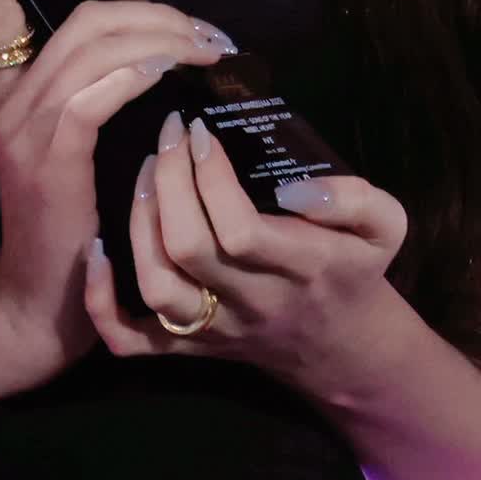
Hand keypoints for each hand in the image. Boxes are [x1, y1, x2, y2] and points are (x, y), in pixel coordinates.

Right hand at [0, 0, 235, 382]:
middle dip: (151, 8)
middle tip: (206, 28)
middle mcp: (6, 97)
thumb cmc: (66, 232)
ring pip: (94, 43)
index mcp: (4, 88)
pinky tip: (175, 73)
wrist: (36, 310)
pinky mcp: (50, 157)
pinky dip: (141, 69)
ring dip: (162, 35)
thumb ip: (91, 95)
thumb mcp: (68, 150)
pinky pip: (97, 89)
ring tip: (209, 48)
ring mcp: (24, 126)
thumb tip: (150, 46)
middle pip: (79, 16)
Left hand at [83, 107, 408, 391]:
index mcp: (301, 269)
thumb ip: (356, 199)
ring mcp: (214, 331)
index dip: (210, 177)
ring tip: (142, 169)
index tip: (199, 128)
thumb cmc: (356, 270)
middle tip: (166, 134)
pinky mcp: (187, 347)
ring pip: (157, 289)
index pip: (241, 230)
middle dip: (168, 183)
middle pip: (188, 252)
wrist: (344, 350)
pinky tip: (95, 250)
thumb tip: (295, 186)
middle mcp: (252, 305)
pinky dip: (103, 302)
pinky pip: (131, 341)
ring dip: (137, 224)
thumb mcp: (385, 227)